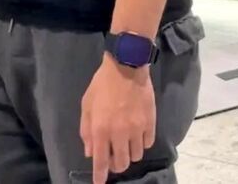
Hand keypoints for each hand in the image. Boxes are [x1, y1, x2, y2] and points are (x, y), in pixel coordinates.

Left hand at [80, 55, 155, 183]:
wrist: (126, 65)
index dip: (100, 176)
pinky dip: (142, 142)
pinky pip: (148, 143)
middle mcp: (120, 133)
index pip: (101, 161)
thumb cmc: (102, 84)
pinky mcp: (150, 122)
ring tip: (126, 141)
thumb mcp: (87, 104)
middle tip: (114, 155)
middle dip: (117, 164)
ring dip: (130, 153)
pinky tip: (138, 133)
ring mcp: (137, 128)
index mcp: (101, 129)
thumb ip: (86, 130)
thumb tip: (90, 152)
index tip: (100, 183)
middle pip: (122, 163)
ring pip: (136, 156)